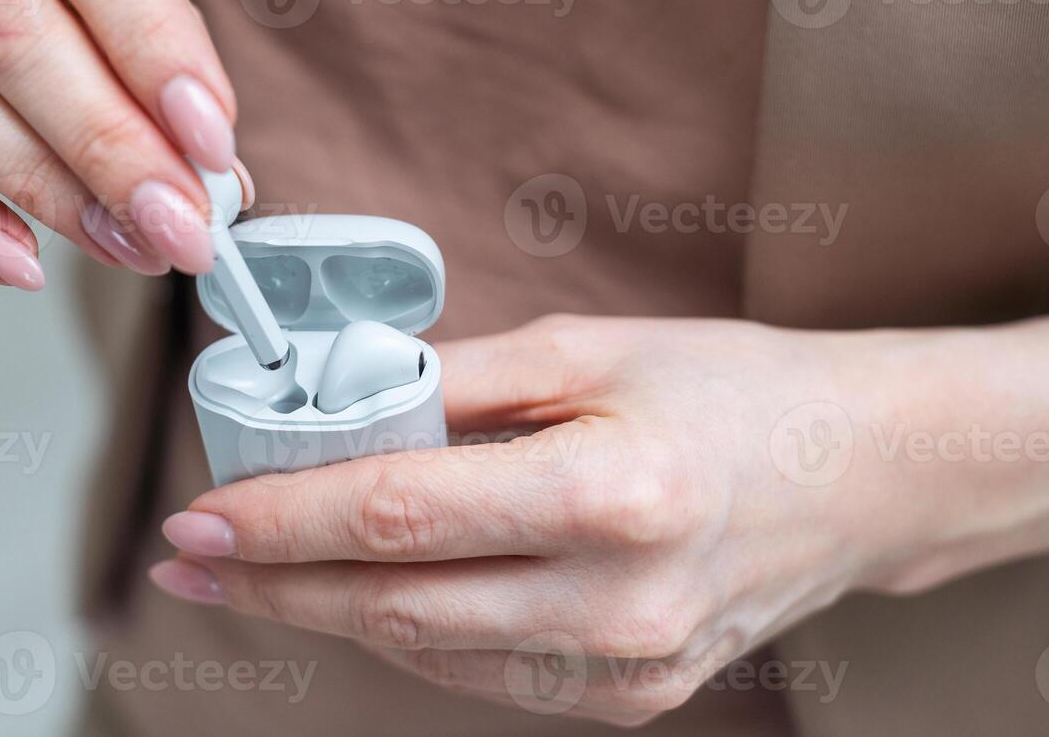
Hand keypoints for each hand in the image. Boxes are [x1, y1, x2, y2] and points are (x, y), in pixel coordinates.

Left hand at [148, 315, 927, 725]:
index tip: (196, 520)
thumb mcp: (589, 348)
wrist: (859, 475)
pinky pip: (484, 674)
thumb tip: (335, 402)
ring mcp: (627, 670)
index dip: (281, 522)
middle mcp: (617, 606)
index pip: (399, 516)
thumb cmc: (729, 389)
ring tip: (260, 573)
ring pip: (428, 652)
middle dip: (276, 586)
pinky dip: (410, 632)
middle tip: (189, 563)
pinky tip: (368, 593)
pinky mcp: (632, 700)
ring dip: (331, 612)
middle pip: (395, 605)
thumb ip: (456, 381)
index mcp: (610, 495)